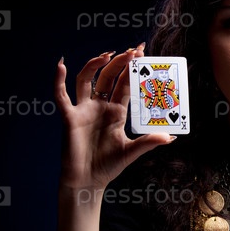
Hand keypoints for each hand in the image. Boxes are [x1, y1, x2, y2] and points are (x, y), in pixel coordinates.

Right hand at [54, 44, 174, 192]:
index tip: (142, 52)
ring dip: (95, 65)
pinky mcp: (70, 117)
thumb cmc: (108, 166)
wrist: (88, 181)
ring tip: (108, 54)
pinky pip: (61, 96)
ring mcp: (84, 110)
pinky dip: (58, 81)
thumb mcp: (132, 151)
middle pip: (109, 77)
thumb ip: (148, 142)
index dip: (132, 69)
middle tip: (132, 50)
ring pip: (87, 80)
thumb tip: (171, 137)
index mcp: (117, 112)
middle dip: (120, 62)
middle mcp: (100, 107)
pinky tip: (61, 66)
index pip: (125, 84)